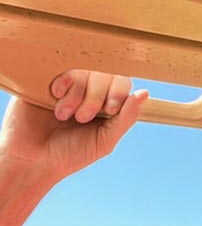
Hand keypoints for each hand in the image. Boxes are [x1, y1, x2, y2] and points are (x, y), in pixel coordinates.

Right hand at [0, 71, 148, 186]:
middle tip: (82, 117)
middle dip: (96, 97)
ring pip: (85, 70)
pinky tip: (56, 95)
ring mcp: (69, 83)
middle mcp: (89, 89)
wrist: (32, 159)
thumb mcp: (104, 141)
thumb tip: (144, 93)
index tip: (109, 109)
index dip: (118, 92)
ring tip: (63, 115)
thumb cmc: (70, 153)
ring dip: (77, 94)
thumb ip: (125, 118)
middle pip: (105, 73)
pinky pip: (62, 66)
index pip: (122, 82)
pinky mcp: (48, 78)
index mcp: (105, 102)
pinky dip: (63, 82)